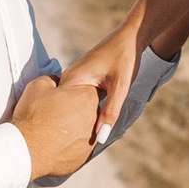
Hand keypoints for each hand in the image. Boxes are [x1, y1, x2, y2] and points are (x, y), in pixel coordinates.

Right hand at [8, 66, 105, 180]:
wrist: (26, 150)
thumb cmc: (33, 116)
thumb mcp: (38, 85)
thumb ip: (53, 79)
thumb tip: (56, 82)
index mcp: (87, 97)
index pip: (88, 90)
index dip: (73, 93)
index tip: (61, 98)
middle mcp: (94, 119)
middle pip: (88, 111)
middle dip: (75, 111)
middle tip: (55, 114)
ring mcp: (91, 140)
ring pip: (84, 130)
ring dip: (73, 129)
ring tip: (53, 130)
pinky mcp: (83, 158)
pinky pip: (79, 148)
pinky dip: (70, 146)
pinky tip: (55, 144)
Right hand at [56, 19, 145, 149]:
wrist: (129, 37)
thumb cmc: (125, 58)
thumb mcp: (120, 88)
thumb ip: (110, 113)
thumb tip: (100, 138)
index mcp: (73, 80)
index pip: (59, 110)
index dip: (61, 130)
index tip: (63, 148)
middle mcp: (69, 78)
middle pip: (62, 109)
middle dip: (66, 127)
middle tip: (69, 150)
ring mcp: (73, 78)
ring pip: (68, 105)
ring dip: (72, 120)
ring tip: (74, 141)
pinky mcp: (80, 79)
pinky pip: (74, 100)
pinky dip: (78, 111)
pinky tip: (84, 124)